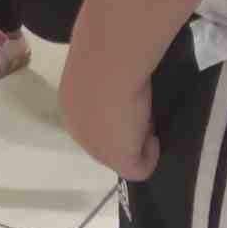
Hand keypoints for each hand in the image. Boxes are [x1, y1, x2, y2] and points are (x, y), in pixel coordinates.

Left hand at [60, 50, 160, 179]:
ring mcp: (96, 148)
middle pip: (104, 139)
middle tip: (144, 112)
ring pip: (121, 154)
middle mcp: (77, 129)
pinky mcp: (119, 161)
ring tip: (150, 120)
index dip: (114, 114)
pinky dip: (151, 155)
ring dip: (137, 140)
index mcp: (70, 104)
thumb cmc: (105, 59)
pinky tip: (156, 137)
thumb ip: (103, 80)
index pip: (91, 119)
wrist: (108, 66)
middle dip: (125, 130)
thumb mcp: (100, 67)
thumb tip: (119, 87)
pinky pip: (139, 168)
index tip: (132, 102)